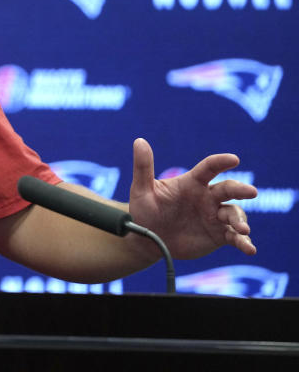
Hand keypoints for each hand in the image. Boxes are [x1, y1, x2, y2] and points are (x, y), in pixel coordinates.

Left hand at [128, 138, 257, 259]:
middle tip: (251, 192)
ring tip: (242, 230)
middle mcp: (207, 197)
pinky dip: (244, 243)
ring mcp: (215, 216)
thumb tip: (139, 141)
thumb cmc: (145, 210)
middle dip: (240, 190)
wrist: (148, 238)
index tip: (233, 159)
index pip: (209, 168)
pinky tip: (249, 249)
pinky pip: (235, 237)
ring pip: (234, 214)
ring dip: (240, 221)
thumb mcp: (141, 190)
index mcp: (192, 183)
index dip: (221, 162)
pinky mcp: (218, 235)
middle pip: (228, 189)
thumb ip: (143, 167)